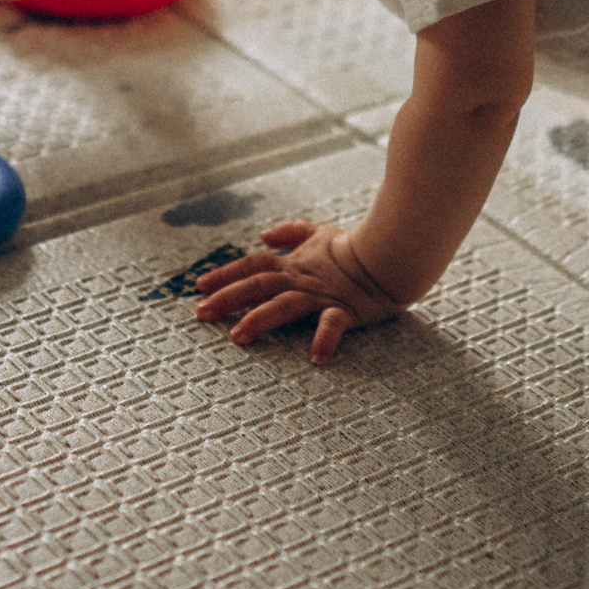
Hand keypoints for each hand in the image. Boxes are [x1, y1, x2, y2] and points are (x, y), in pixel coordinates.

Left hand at [194, 221, 404, 364]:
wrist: (390, 253)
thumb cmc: (355, 246)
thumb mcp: (320, 232)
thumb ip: (291, 233)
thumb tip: (263, 235)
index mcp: (293, 265)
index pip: (251, 266)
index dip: (225, 274)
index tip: (199, 285)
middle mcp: (301, 280)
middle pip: (257, 286)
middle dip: (226, 299)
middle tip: (200, 314)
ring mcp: (321, 296)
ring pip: (283, 305)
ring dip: (259, 319)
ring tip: (237, 337)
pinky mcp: (345, 310)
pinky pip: (334, 324)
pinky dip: (325, 339)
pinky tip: (316, 357)